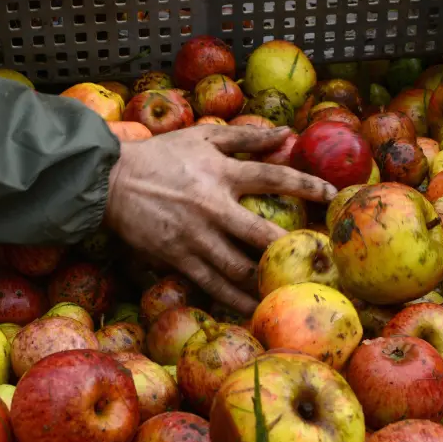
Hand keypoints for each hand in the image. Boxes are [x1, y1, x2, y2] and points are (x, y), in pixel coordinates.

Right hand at [105, 125, 336, 315]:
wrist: (111, 180)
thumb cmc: (159, 156)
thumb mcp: (202, 137)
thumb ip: (246, 137)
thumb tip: (286, 131)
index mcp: (222, 173)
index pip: (273, 177)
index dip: (306, 186)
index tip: (331, 196)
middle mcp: (213, 208)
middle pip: (262, 234)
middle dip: (293, 249)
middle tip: (319, 262)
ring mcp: (195, 237)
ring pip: (239, 268)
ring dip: (267, 282)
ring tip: (292, 292)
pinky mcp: (178, 258)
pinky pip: (212, 284)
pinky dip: (234, 299)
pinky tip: (253, 310)